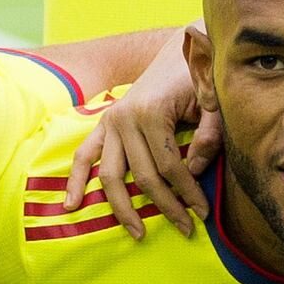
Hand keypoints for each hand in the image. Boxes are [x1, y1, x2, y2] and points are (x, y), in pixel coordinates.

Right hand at [64, 30, 213, 235]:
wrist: (177, 50)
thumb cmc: (198, 78)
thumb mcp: (212, 103)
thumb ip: (208, 136)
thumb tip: (193, 172)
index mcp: (151, 112)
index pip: (170, 166)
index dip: (188, 193)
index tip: (202, 212)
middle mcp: (124, 118)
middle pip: (142, 176)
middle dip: (165, 206)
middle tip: (185, 229)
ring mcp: (110, 121)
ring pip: (111, 175)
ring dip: (122, 208)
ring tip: (137, 233)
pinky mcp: (104, 123)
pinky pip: (85, 155)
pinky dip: (76, 180)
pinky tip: (72, 205)